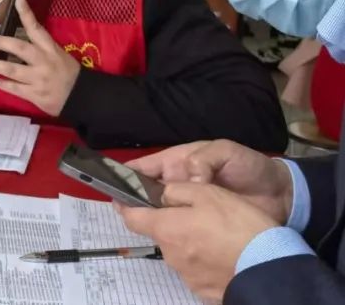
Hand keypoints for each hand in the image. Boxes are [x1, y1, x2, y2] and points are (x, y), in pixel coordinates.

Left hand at [0, 0, 79, 115]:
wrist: (82, 96)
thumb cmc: (68, 73)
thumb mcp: (59, 54)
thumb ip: (41, 47)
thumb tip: (17, 41)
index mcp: (51, 49)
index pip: (37, 28)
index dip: (27, 14)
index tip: (18, 0)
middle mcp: (44, 62)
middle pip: (20, 48)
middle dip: (2, 42)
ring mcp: (38, 79)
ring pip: (13, 70)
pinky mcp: (35, 95)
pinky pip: (15, 89)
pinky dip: (4, 84)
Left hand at [118, 182, 278, 301]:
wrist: (271, 269)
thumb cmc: (238, 225)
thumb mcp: (208, 193)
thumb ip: (178, 191)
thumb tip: (162, 196)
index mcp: (166, 228)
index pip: (131, 218)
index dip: (127, 206)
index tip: (126, 200)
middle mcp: (170, 254)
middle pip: (162, 234)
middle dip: (172, 224)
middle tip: (198, 216)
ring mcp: (187, 276)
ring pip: (181, 252)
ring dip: (191, 242)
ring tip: (217, 235)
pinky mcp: (203, 290)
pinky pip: (198, 270)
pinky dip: (206, 261)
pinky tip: (225, 254)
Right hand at [126, 140, 293, 224]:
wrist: (280, 195)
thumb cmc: (249, 166)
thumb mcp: (226, 151)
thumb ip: (204, 159)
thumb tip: (189, 179)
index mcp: (178, 162)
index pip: (144, 167)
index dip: (125, 174)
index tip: (110, 183)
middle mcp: (178, 184)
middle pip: (146, 192)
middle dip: (133, 199)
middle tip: (122, 210)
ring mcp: (188, 206)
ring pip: (160, 212)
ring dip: (150, 218)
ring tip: (137, 225)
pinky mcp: (201, 225)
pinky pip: (180, 229)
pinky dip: (169, 234)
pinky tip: (162, 239)